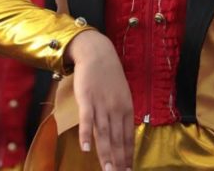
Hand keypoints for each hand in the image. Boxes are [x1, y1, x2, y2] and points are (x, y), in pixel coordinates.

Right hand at [66, 31, 133, 170]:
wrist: (97, 53)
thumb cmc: (109, 75)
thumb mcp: (122, 94)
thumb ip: (122, 114)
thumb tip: (123, 134)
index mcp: (126, 109)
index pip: (127, 137)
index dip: (127, 156)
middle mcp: (116, 109)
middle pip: (116, 140)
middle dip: (118, 161)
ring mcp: (101, 105)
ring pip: (104, 134)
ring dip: (105, 154)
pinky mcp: (87, 99)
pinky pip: (87, 120)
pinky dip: (86, 135)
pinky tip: (86, 149)